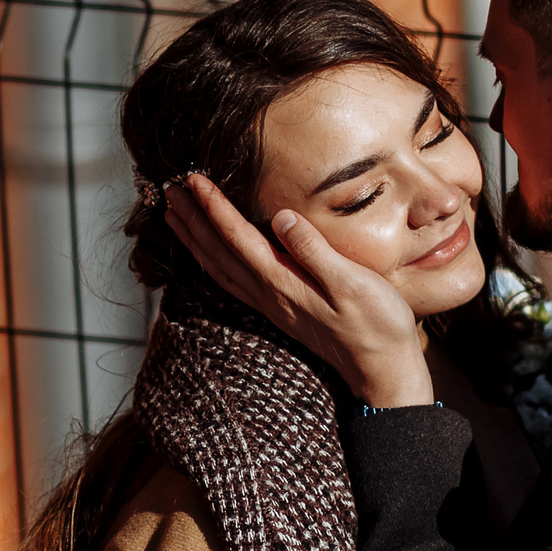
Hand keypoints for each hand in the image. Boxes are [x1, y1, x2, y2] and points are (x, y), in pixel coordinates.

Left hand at [161, 175, 434, 405]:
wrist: (383, 370)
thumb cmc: (377, 325)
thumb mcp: (352, 283)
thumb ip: (313, 250)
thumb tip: (281, 217)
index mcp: (282, 283)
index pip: (237, 238)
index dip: (212, 207)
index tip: (191, 179)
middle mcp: (268, 295)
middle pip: (217, 252)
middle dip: (191, 218)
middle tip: (168, 189)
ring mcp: (271, 305)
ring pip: (218, 268)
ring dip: (194, 240)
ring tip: (174, 215)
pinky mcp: (280, 310)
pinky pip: (231, 281)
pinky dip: (211, 261)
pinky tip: (207, 253)